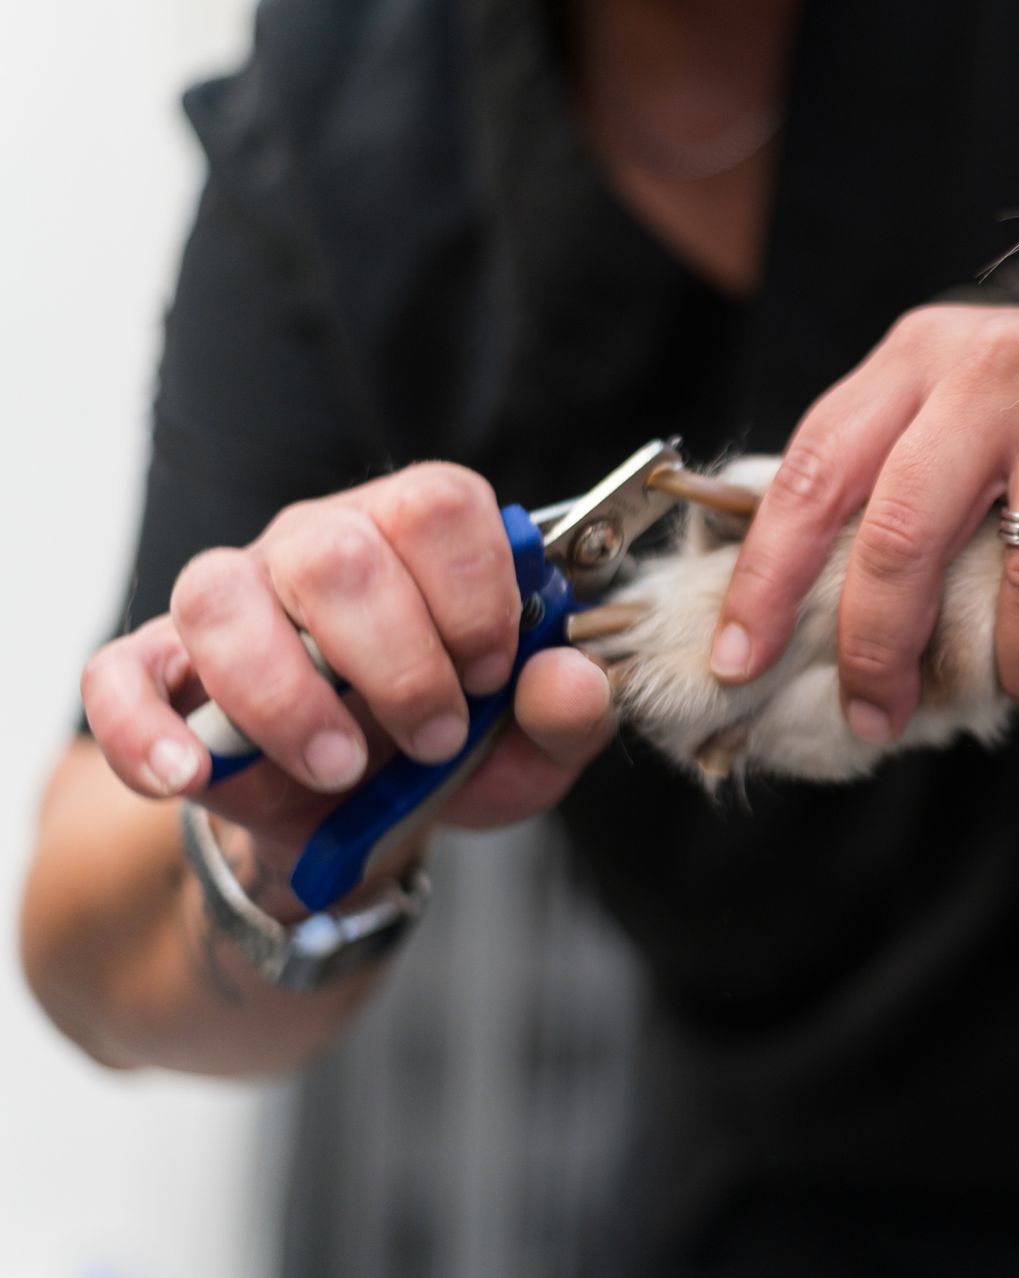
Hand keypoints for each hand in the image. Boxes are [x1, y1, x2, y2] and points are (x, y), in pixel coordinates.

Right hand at [81, 463, 613, 896]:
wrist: (360, 820)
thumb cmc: (447, 752)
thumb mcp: (532, 746)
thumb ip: (570, 711)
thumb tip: (568, 678)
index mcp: (415, 536)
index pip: (437, 505)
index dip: (474, 595)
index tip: (493, 675)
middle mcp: (316, 546)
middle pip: (335, 554)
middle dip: (398, 664)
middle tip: (435, 738)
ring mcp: (231, 601)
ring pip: (223, 599)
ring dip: (290, 698)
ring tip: (344, 767)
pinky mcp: (161, 671)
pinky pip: (121, 673)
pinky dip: (147, 730)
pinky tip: (192, 776)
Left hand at [708, 305, 1018, 738]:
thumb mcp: (965, 441)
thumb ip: (889, 498)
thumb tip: (785, 623)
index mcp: (919, 357)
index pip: (814, 472)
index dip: (768, 577)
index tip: (740, 664)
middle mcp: (993, 355)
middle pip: (902, 528)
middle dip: (880, 647)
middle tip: (880, 715)